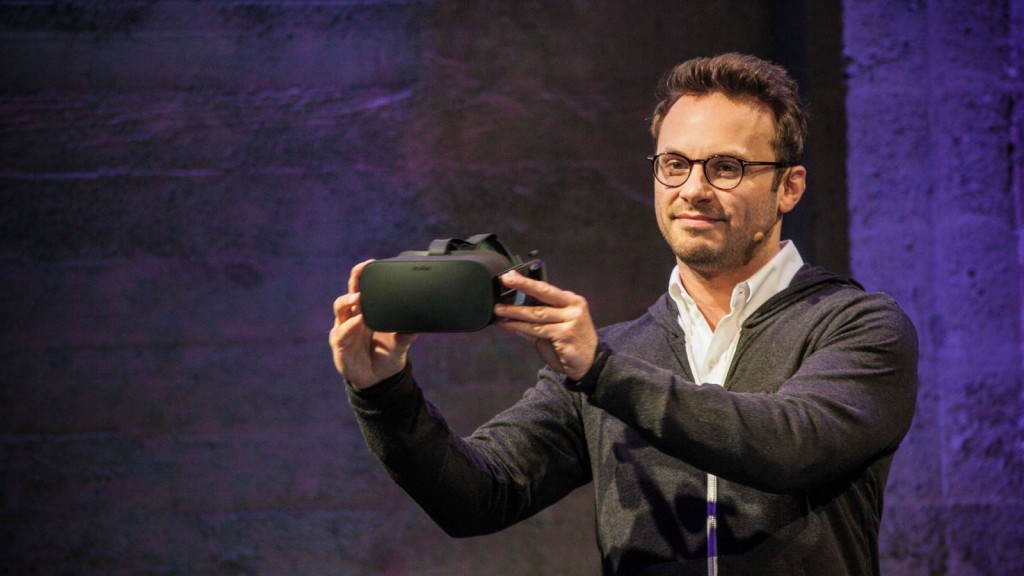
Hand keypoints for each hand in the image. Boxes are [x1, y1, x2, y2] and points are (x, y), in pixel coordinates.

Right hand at [329, 259, 417, 389]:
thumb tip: (421, 321)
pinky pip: (341, 332)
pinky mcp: (339, 345)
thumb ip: (407, 331)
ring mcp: (344, 329)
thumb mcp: (401, 342)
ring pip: (340, 308)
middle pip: (349, 292)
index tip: (371, 262)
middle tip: (362, 270)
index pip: (361, 287)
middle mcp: (353, 316)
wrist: (379, 380)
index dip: (363, 274)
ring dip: (348, 301)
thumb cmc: (387, 354)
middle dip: (354, 279)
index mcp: (366, 310)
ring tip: (358, 297)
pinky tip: (358, 321)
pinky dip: (349, 326)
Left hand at [494, 271, 597, 380]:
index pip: (546, 288)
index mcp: (571, 300)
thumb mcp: (553, 328)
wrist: (589, 364)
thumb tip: (509, 312)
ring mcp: (571, 319)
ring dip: (515, 311)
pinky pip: (537, 329)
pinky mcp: (566, 334)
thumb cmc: (569, 344)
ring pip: (537, 313)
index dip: (527, 281)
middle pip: (543, 294)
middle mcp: (573, 306)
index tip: (511, 275)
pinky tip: (508, 324)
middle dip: (522, 286)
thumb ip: (534, 319)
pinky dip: (520, 327)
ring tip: (498, 309)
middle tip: (505, 280)